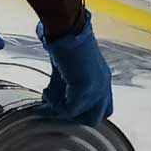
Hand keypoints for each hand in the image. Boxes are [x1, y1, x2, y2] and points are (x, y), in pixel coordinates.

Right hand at [37, 11, 112, 125]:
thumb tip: (50, 103)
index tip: (65, 106)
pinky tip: (46, 93)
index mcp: (103, 80)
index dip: (84, 112)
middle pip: (96, 118)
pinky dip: (54, 106)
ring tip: (49, 97)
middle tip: (59, 108)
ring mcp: (97, 89)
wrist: (67, 32)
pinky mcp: (86, 90)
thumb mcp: (68, 71)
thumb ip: (65, 89)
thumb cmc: (66, 45)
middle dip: (75, 118)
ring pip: (80, 116)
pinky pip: (69, 110)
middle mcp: (104, 86)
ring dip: (62, 111)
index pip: (103, 108)